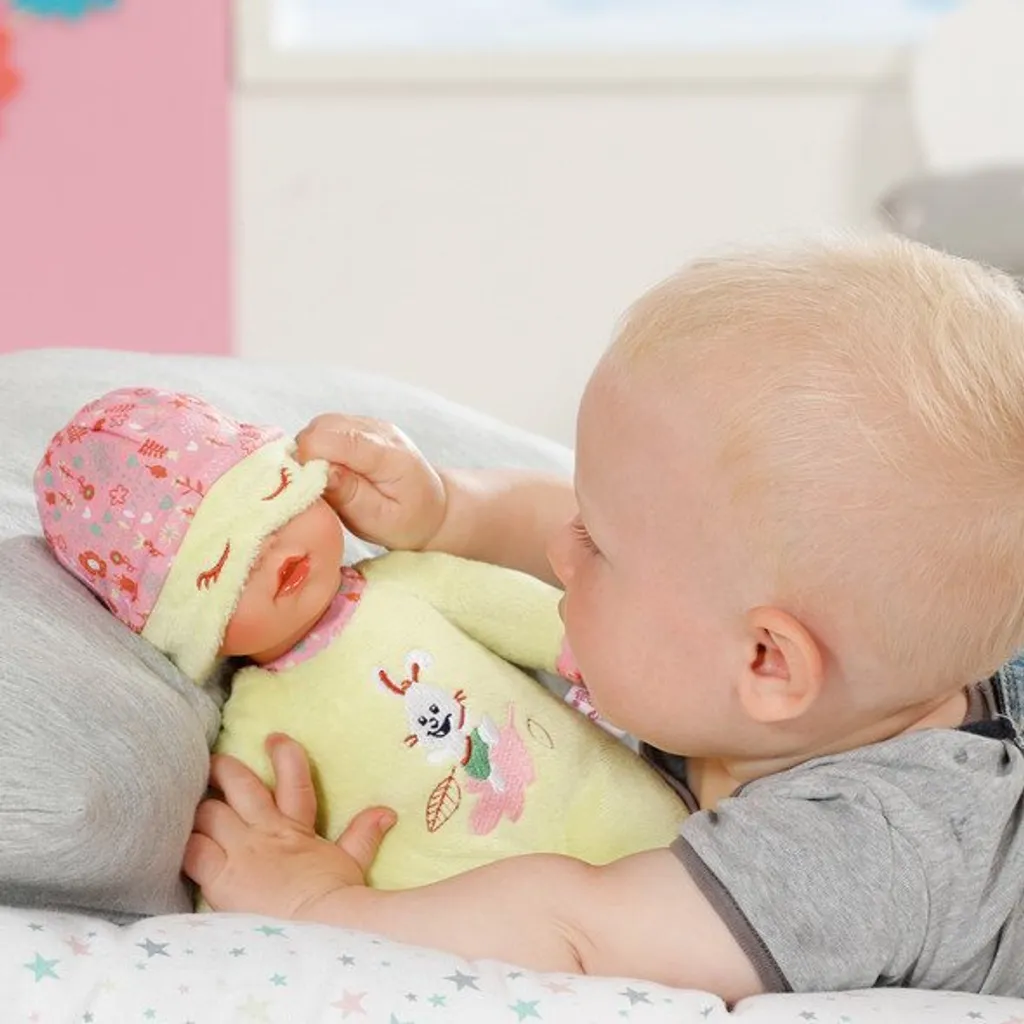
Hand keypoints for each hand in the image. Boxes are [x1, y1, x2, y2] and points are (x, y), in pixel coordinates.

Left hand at [184, 734, 395, 918]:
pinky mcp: (220, 875)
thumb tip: (387, 811)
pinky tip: (174, 840)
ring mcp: (241, 850)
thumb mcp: (352, 863)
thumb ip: (364, 834)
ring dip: (199, 807)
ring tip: (185, 802)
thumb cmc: (337, 899)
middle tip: (213, 763)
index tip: (274, 739)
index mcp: (296, 827)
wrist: (320, 925)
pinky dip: (183, 843)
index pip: (293, 779)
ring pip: (209, 812)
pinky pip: (192, 850)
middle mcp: (265, 831)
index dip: (284, 755)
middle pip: (239, 786)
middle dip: (224, 770)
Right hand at [295, 414, 447, 550]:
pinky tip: (333, 472)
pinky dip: (318, 449)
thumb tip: (319, 473)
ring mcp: (370, 424)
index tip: (309, 488)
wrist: (432, 507)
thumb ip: (352, 497)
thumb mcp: (381, 522)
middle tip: (318, 489)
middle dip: (306, 458)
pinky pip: (325, 429)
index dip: (309, 461)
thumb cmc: (408, 520)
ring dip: (311, 453)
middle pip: (322, 427)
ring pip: (319, 425)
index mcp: (389, 455)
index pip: (336, 440)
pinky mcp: (360, 426)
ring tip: (327, 483)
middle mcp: (379, 431)